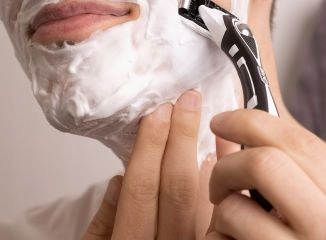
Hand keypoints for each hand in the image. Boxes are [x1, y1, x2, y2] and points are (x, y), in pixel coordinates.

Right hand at [82, 90, 216, 239]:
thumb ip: (102, 224)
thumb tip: (118, 180)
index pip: (141, 188)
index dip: (150, 146)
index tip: (158, 112)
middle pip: (177, 187)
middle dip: (182, 137)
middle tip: (188, 101)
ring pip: (205, 196)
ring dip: (206, 152)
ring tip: (206, 115)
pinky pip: (222, 210)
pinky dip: (223, 176)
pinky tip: (222, 150)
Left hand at [208, 109, 325, 238]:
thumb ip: (300, 178)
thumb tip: (237, 135)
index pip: (296, 141)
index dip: (249, 120)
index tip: (222, 120)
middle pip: (261, 164)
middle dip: (228, 166)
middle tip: (221, 182)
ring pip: (235, 209)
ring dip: (220, 212)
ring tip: (230, 224)